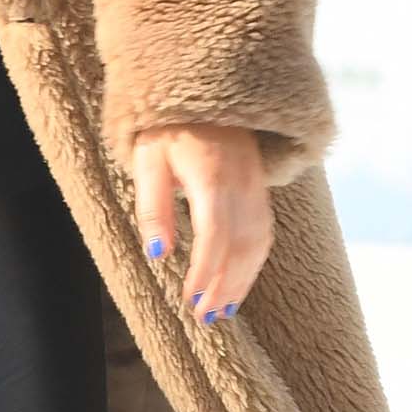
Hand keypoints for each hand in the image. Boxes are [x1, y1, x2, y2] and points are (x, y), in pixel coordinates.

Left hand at [131, 124, 271, 325]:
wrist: (204, 93)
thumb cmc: (167, 128)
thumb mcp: (148, 161)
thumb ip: (153, 207)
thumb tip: (159, 253)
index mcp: (211, 174)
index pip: (213, 232)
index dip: (205, 270)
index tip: (190, 300)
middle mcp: (241, 183)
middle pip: (240, 245)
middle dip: (224, 286)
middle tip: (205, 318)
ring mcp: (255, 186)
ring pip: (258, 243)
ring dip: (241, 281)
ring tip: (222, 311)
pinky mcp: (260, 190)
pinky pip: (264, 232)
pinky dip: (253, 264)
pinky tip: (238, 284)